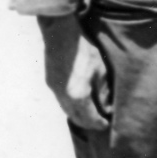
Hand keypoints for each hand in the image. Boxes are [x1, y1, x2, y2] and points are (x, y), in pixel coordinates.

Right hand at [37, 15, 110, 129]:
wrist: (60, 33)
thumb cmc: (83, 49)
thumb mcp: (100, 69)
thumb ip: (102, 92)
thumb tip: (106, 107)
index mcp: (78, 96)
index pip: (90, 118)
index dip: (99, 123)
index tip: (106, 124)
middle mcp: (64, 98)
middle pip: (77, 119)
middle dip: (89, 123)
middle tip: (99, 121)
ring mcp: (55, 91)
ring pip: (67, 111)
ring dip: (78, 115)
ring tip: (89, 113)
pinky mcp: (50, 82)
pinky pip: (61, 101)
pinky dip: (70, 106)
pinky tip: (77, 100)